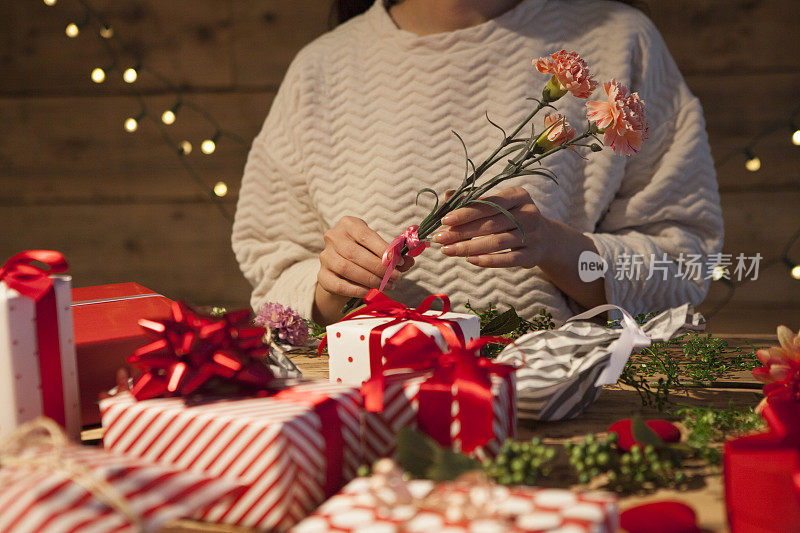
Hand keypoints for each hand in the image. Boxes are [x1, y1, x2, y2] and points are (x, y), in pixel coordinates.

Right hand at [314, 216, 413, 323]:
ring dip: (370, 279)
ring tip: (386, 285)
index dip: (384, 250)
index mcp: (348, 224)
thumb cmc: (366, 253)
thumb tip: (409, 261)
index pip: (366, 236)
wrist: (344, 269)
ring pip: (347, 269)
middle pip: (356, 253)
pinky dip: (356, 290)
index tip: (400, 262)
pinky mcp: (322, 275)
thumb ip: (394, 255)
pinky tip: (370, 292)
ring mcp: (325, 256)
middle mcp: (333, 237)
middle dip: (379, 268)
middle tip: (396, 277)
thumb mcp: (379, 249)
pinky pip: (339, 285)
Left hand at [434, 187, 550, 267]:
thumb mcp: (498, 204)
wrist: (545, 238)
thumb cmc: (512, 217)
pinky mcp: (533, 255)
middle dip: (462, 232)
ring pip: (497, 242)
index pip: (489, 203)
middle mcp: (529, 213)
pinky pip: (507, 260)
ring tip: (448, 250)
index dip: (466, 212)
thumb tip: (447, 195)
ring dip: (469, 247)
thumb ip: (474, 200)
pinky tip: (469, 260)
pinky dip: (487, 261)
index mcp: (518, 195)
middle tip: (440, 238)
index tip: (444, 220)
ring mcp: (533, 235)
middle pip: (491, 224)